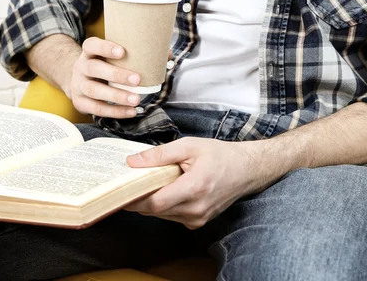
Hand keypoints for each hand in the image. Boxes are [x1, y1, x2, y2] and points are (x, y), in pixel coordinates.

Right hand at [67, 37, 141, 118]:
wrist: (80, 83)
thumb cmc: (104, 67)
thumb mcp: (110, 57)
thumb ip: (133, 54)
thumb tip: (166, 53)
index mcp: (88, 53)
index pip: (92, 45)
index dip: (105, 47)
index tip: (122, 52)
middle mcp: (80, 67)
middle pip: (94, 68)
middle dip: (116, 75)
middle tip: (137, 80)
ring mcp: (78, 86)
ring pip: (94, 90)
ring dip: (116, 96)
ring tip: (136, 100)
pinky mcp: (80, 102)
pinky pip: (97, 108)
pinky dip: (115, 111)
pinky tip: (131, 111)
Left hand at [125, 137, 266, 228]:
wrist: (247, 170)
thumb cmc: (219, 155)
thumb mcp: (189, 146)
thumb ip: (160, 154)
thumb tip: (132, 161)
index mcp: (194, 188)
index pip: (155, 202)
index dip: (134, 199)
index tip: (119, 190)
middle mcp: (196, 208)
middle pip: (155, 211)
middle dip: (138, 198)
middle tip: (125, 184)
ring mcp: (198, 218)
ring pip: (162, 215)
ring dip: (150, 202)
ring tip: (143, 184)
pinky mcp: (198, 222)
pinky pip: (172, 216)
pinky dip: (162, 206)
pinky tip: (162, 190)